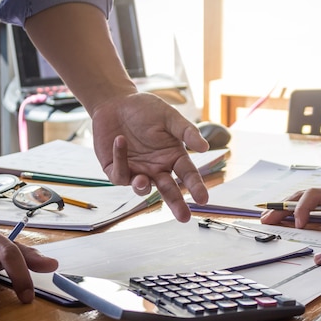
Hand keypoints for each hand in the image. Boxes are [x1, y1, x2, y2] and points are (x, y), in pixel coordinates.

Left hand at [91, 92, 209, 221]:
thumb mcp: (169, 116)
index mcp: (173, 156)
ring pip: (142, 187)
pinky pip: (120, 173)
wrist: (116, 103)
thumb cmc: (145, 109)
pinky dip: (120, 159)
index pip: (188, 175)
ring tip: (142, 180)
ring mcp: (137, 171)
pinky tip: (120, 140)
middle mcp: (157, 168)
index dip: (196, 187)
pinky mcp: (116, 170)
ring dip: (142, 186)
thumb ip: (186, 131)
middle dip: (176, 204)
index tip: (203, 199)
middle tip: (184, 218)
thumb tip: (204, 148)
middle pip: (169, 190)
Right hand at [260, 171, 320, 233]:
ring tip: (267, 218)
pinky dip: (291, 207)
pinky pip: (306, 201)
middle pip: (300, 195)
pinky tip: (282, 214)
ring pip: (300, 196)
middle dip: (282, 207)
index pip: (315, 196)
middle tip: (265, 220)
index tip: (298, 224)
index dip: (303, 208)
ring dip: (283, 206)